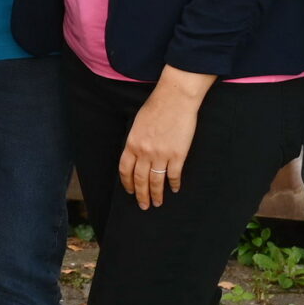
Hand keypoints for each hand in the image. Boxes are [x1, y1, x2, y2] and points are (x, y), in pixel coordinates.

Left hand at [119, 86, 200, 208]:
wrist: (175, 98)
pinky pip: (174, 175)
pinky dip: (174, 184)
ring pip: (156, 181)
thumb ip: (136, 141)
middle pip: (140, 179)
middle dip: (141, 195)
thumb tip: (137, 156)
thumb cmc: (156, 107)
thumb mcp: (138, 124)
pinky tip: (175, 189)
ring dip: (156, 194)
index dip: (127, 183)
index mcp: (132, 144)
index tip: (130, 192)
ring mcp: (161, 154)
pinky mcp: (178, 155)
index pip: (125, 170)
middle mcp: (144, 152)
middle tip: (143, 205)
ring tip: (157, 203)